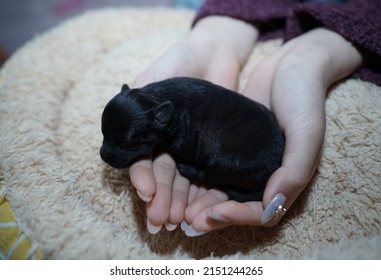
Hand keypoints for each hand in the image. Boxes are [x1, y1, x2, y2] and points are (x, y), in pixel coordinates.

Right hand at [128, 16, 257, 232]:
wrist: (216, 54)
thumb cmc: (180, 60)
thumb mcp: (153, 77)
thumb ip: (137, 104)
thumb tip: (119, 134)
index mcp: (148, 129)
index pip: (142, 158)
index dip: (142, 176)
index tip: (146, 191)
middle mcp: (166, 142)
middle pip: (161, 175)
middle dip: (160, 198)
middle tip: (161, 219)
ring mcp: (188, 147)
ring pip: (181, 180)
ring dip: (177, 201)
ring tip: (177, 221)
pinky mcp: (209, 149)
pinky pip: (204, 174)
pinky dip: (200, 192)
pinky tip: (198, 208)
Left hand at [182, 28, 362, 235]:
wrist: (290, 64)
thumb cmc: (304, 95)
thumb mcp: (307, 130)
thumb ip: (295, 169)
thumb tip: (271, 204)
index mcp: (284, 179)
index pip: (261, 212)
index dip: (238, 217)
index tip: (214, 213)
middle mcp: (262, 175)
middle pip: (235, 206)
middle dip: (211, 215)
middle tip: (187, 220)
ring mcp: (243, 161)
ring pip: (218, 190)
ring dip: (198, 202)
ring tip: (177, 209)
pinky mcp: (227, 145)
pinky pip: (209, 167)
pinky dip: (194, 179)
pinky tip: (176, 182)